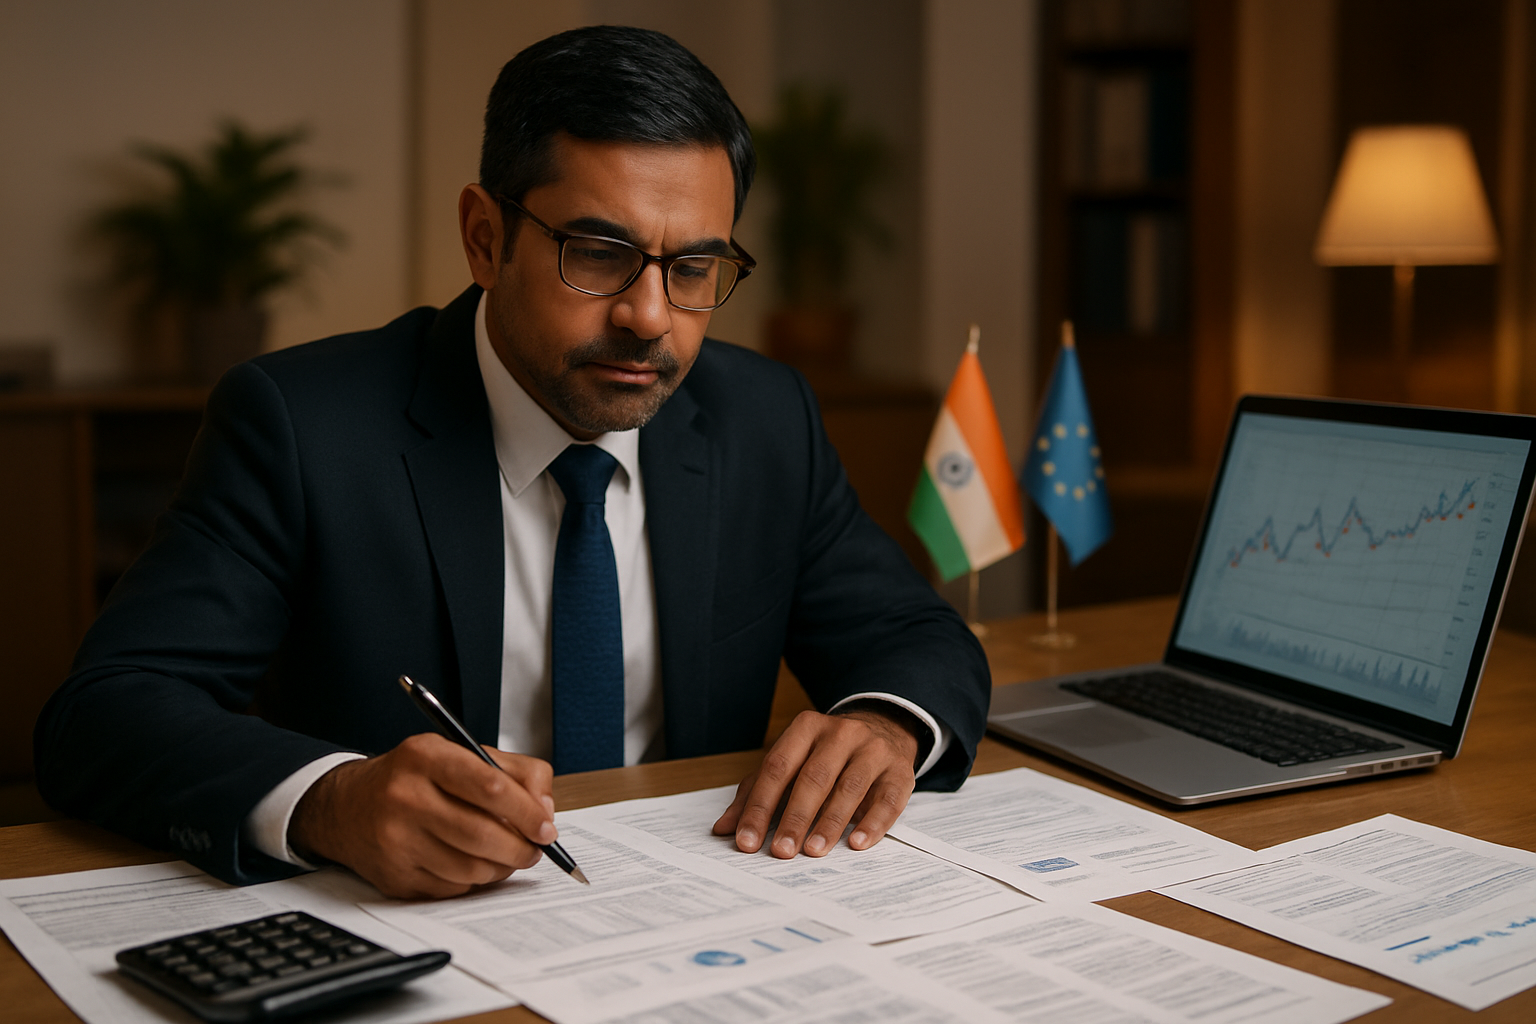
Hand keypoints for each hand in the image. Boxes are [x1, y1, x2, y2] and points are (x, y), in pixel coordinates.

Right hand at [289, 733, 555, 898]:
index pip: (490, 786)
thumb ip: (514, 772)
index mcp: (425, 757)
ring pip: (470, 867)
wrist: (347, 807)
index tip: (546, 827)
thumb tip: (545, 810)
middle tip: (535, 850)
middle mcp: (405, 797)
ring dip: (501, 867)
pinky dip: (474, 880)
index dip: (526, 811)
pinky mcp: (394, 876)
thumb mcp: (460, 755)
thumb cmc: (415, 778)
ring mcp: (396, 840)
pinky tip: (475, 864)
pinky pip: (452, 887)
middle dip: (520, 847)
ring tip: (508, 856)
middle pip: (482, 833)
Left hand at [712, 707, 919, 858]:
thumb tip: (724, 829)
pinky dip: (873, 823)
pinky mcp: (899, 770)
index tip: (747, 840)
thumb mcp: (791, 764)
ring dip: (830, 822)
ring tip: (813, 851)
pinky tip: (857, 843)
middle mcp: (840, 733)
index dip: (759, 805)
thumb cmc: (827, 755)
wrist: (883, 729)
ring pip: (849, 787)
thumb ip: (756, 792)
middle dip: (794, 817)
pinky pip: (887, 798)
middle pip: (813, 777)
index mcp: (806, 728)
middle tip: (781, 851)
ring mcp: (873, 749)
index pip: (777, 767)